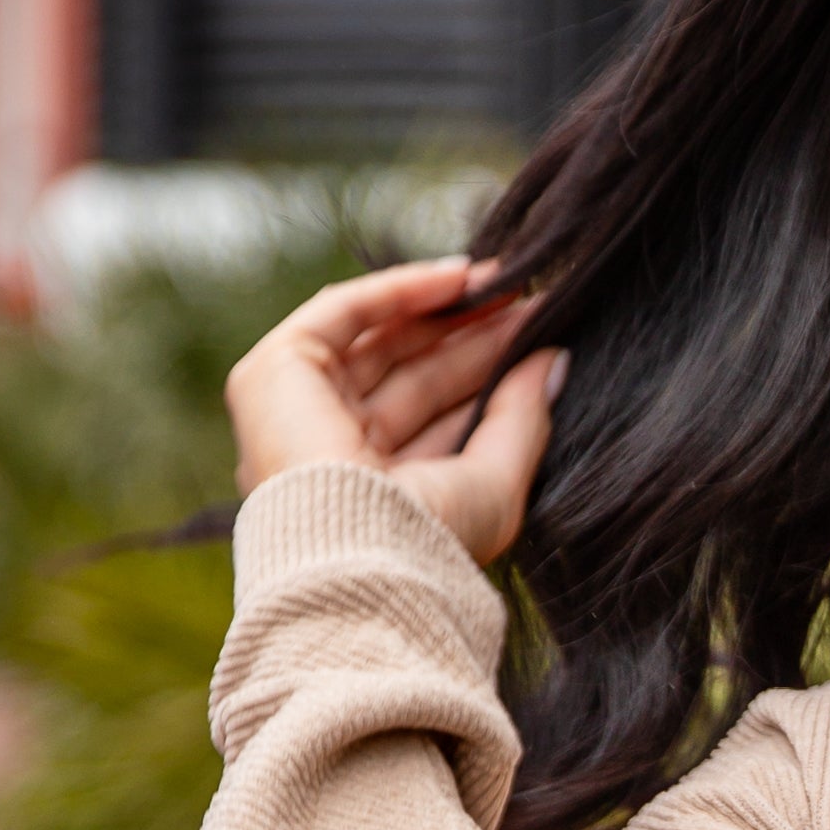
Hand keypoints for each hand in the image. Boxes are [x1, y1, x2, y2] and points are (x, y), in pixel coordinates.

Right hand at [225, 256, 562, 566]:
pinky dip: (398, 289)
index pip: (437, 418)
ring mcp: (297, 413)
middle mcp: (331, 453)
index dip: (485, 376)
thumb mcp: (496, 483)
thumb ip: (523, 418)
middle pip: (412, 375)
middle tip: (530, 305)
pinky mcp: (274, 373)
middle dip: (470, 337)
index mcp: (376, 493)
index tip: (539, 341)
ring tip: (506, 283)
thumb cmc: (429, 542)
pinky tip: (460, 277)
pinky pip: (341, 313)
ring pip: (380, 341)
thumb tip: (555, 362)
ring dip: (443, 309)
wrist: (361, 551)